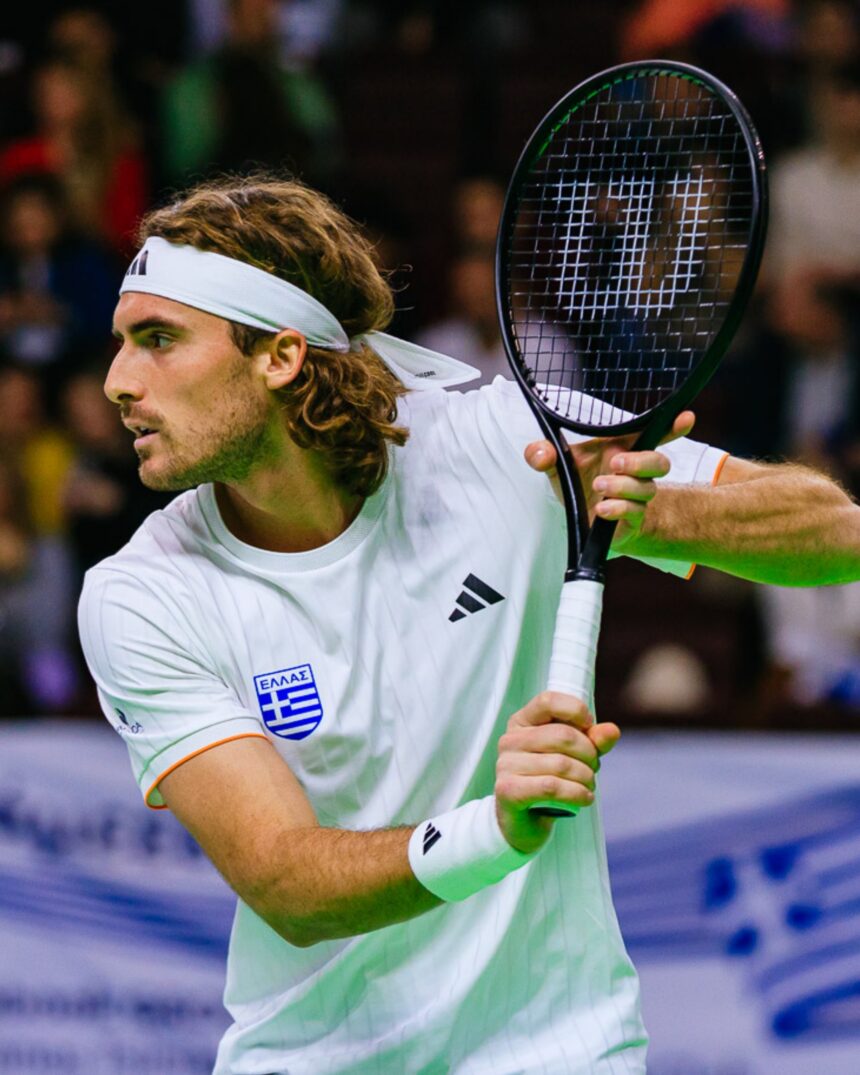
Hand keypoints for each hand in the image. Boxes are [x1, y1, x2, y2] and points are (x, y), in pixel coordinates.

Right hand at [494, 691, 620, 853]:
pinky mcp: (508, 790)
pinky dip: (577, 794)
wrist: (524, 822)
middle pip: (563, 736)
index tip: (590, 727)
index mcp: (522, 722)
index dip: (575, 710)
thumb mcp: (575, 756)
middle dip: (589, 755)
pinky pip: (552, 787)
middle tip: (593, 770)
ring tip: (589, 786)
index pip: (548, 700)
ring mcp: (505, 765)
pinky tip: (584, 799)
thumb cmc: (549, 780)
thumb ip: (593, 741)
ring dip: (586, 778)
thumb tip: (612, 731)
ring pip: (562, 764)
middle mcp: (510, 740)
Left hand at [524, 410, 694, 549]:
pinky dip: (618, 508)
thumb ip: (544, 454)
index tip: (685, 417)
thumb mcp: (556, 466)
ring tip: (599, 486)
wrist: (583, 522)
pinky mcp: (631, 519)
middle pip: (659, 462)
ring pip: (647, 488)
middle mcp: (635, 473)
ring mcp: (637, 497)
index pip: (653, 434)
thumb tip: (538, 453)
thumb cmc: (578, 485)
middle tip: (615, 462)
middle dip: (640, 461)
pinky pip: (634, 512)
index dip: (672, 427)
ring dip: (623, 486)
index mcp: (623, 450)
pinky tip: (602, 509)